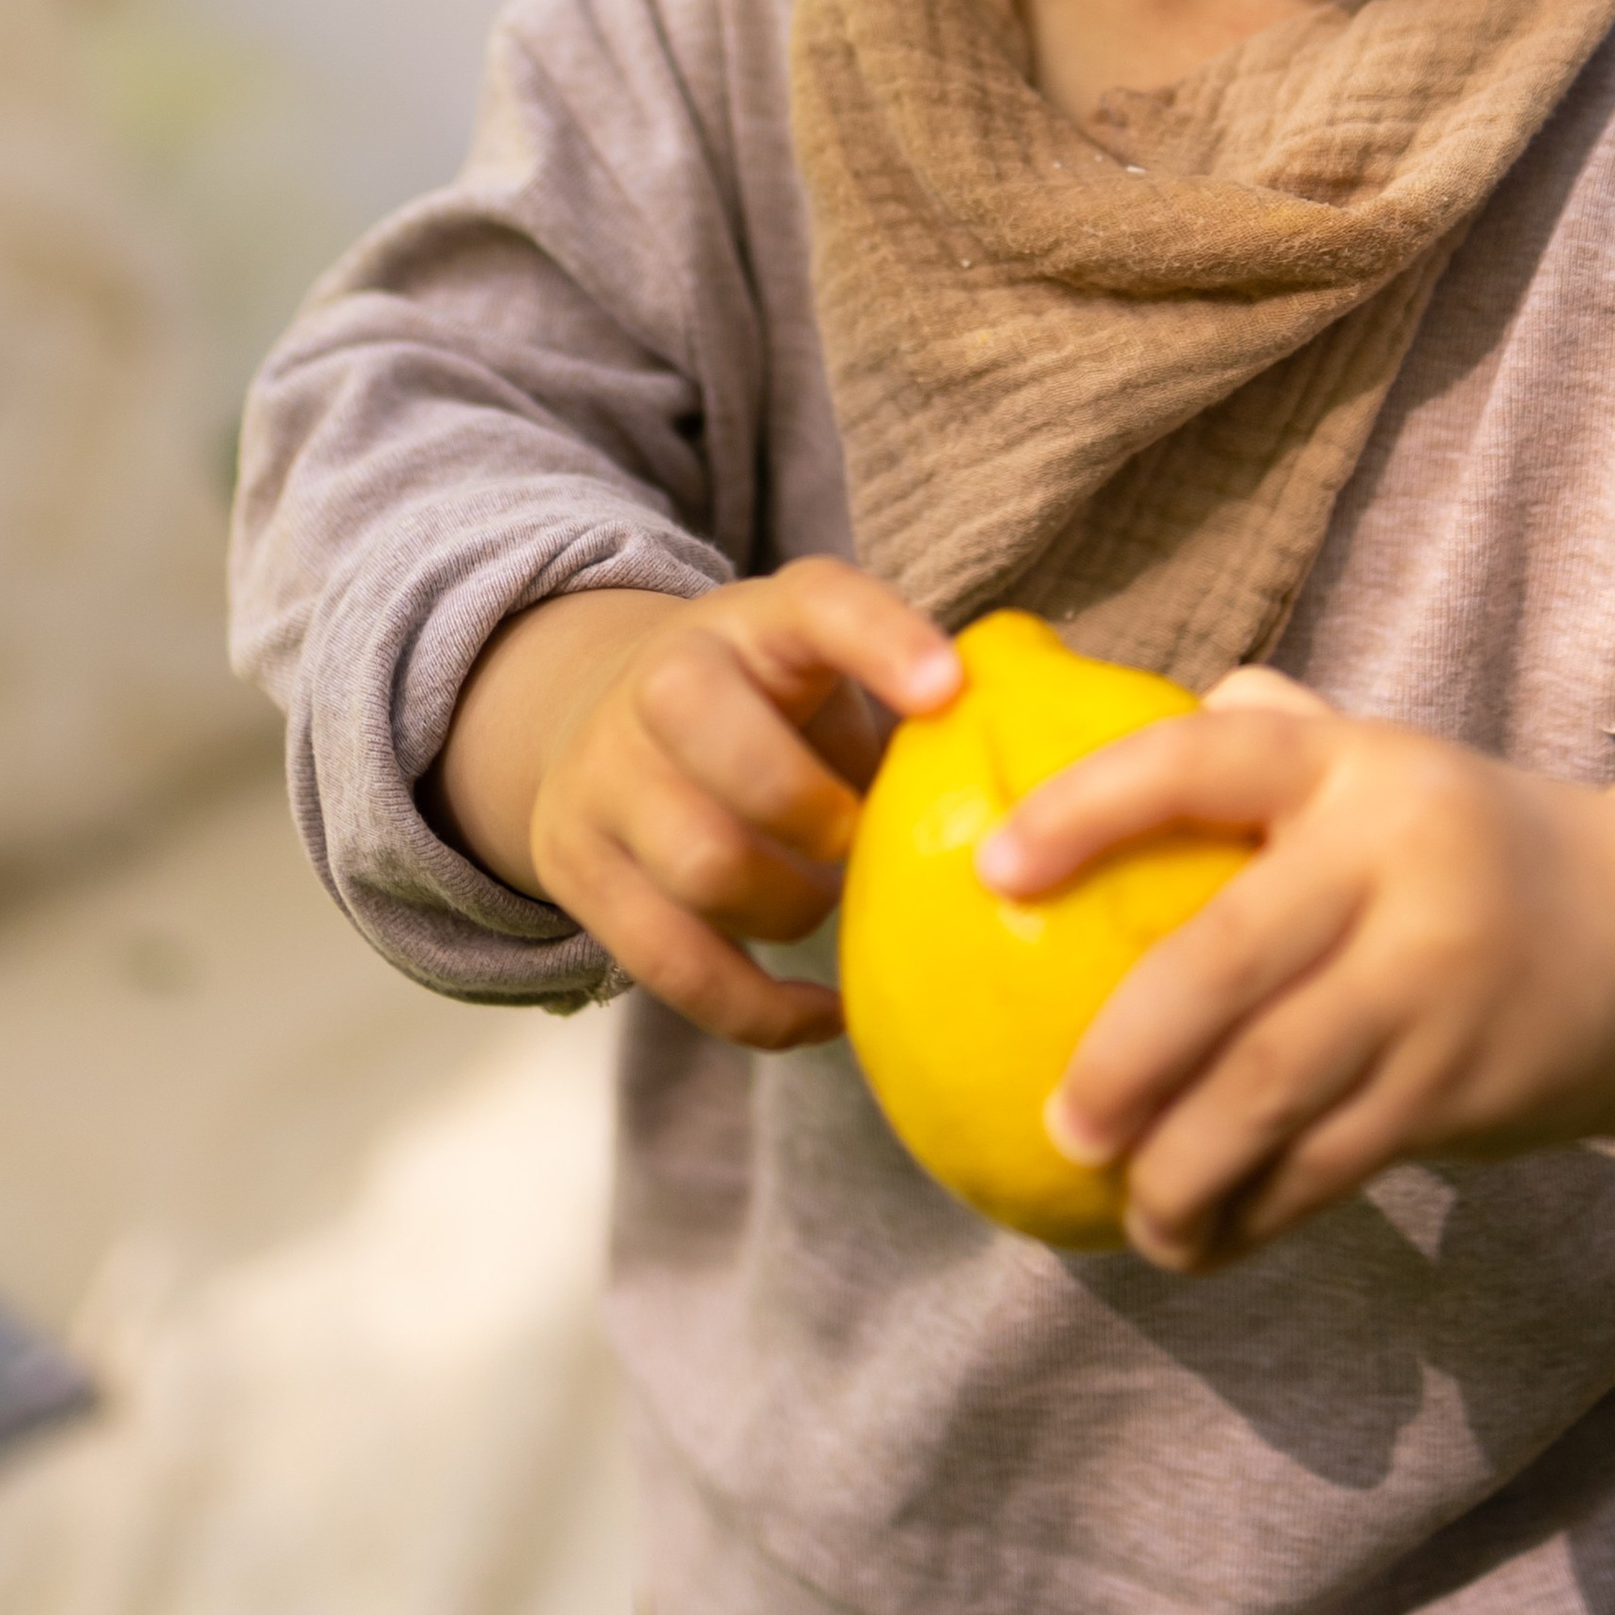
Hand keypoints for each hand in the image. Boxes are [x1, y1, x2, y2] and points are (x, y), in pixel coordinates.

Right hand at [435, 560, 959, 1051]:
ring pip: (700, 861)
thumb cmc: (766, 707)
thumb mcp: (823, 670)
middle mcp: (665, 678)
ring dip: (791, 907)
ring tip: (832, 907)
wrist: (598, 714)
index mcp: (755, 619)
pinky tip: (822, 1014)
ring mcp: (607, 772)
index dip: (882, 640)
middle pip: (720, 735)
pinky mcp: (576, 865)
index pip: (818, 600)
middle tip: (863, 842)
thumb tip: (1038, 790)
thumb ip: (908, 706)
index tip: (949, 691)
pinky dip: (757, 1007)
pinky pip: (669, 961)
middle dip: (812, 808)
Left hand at [976, 670, 1614, 1271]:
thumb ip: (1267, 732)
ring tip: (1127, 1205)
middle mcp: (1396, 860)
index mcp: (1357, 764)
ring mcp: (1435, 979)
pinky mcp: (1463, 1085)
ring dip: (1183, 1166)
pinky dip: (1256, 1210)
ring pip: (1276, 1086)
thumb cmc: (1463, 848)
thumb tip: (1084, 708)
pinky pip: (1333, 1162)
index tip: (995, 868)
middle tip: (1061, 1122)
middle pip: (1225, 961)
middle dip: (1125, 1054)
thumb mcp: (1383, 765)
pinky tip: (1203, 1238)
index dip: (1091, 805)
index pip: (1208, 759)